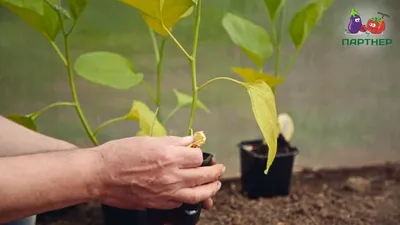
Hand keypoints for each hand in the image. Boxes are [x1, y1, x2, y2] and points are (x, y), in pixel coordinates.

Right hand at [94, 136, 224, 209]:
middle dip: (215, 172)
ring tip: (215, 186)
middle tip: (219, 169)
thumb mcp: (146, 140)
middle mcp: (171, 175)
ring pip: (198, 194)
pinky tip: (191, 194)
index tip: (201, 153)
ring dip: (210, 190)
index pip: (198, 156)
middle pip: (203, 175)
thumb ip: (172, 141)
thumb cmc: (119, 154)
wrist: (99, 175)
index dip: (201, 154)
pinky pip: (181, 203)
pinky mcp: (159, 203)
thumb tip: (189, 140)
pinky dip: (190, 199)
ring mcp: (166, 192)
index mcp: (169, 155)